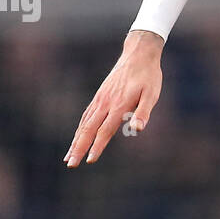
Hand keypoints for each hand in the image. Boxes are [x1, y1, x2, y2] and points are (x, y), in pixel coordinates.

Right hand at [64, 30, 163, 166]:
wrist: (138, 54)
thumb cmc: (149, 76)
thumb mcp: (152, 94)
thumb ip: (143, 112)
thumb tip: (137, 129)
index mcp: (119, 105)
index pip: (105, 131)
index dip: (97, 147)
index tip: (89, 161)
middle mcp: (105, 103)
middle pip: (88, 130)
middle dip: (78, 148)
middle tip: (70, 164)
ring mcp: (100, 99)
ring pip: (84, 123)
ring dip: (75, 140)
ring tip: (68, 156)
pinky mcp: (99, 96)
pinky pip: (86, 115)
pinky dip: (80, 128)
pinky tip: (77, 136)